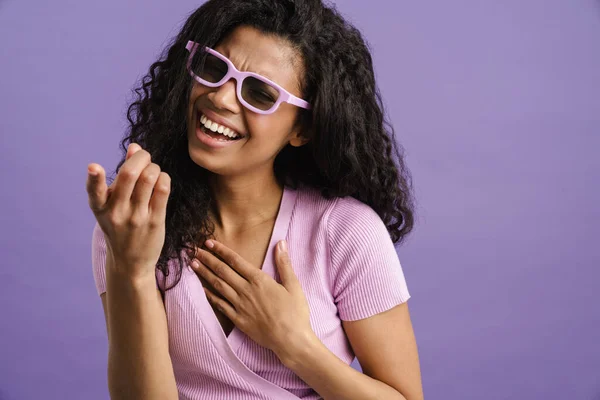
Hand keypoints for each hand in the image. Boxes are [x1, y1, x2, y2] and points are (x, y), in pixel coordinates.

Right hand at [86, 143, 170, 279]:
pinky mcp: (155, 221)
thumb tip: (135, 147)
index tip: (93, 167)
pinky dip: (163, 177)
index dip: (94, 178)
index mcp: (100, 208)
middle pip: (129, 175)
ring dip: (154, 166)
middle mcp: (117, 212)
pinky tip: (161, 180)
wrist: (130, 263)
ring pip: (149, 178)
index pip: (94, 192)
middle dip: (140, 157)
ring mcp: (137, 218)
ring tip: (153, 170)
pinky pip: (163, 189)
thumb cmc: (121, 227)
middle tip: (143, 155)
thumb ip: (123, 175)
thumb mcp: (113, 204)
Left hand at [188, 240, 314, 356]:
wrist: (290, 340)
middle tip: (194, 250)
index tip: (209, 242)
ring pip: (218, 286)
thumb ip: (284, 263)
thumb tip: (281, 243)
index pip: (235, 261)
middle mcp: (246, 290)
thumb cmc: (295, 312)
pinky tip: (202, 289)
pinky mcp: (238, 319)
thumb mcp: (293, 285)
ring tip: (193, 265)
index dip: (221, 250)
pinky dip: (210, 296)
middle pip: (222, 271)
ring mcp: (240, 306)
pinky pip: (220, 305)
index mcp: (259, 280)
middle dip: (208, 259)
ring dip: (205, 274)